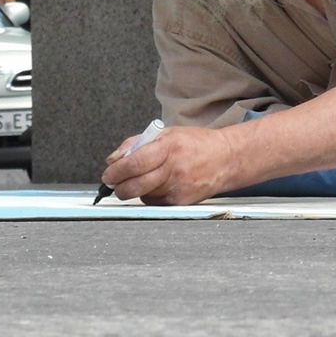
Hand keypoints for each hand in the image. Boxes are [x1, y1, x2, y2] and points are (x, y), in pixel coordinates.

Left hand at [101, 125, 241, 205]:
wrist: (227, 159)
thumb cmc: (197, 144)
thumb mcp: (167, 133)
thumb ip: (137, 144)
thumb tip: (113, 159)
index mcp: (169, 147)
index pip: (133, 163)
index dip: (115, 172)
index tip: (108, 174)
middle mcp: (174, 169)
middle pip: (135, 186)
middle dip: (119, 187)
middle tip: (115, 183)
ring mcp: (179, 188)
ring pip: (143, 195)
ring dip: (135, 190)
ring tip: (142, 179)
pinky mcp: (182, 202)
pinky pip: (155, 202)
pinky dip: (150, 195)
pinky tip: (158, 185)